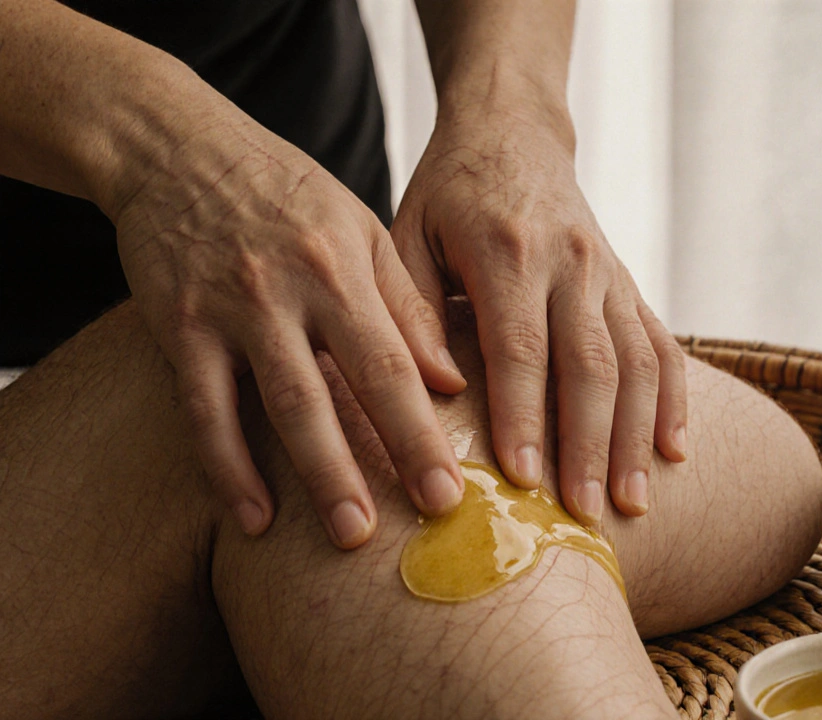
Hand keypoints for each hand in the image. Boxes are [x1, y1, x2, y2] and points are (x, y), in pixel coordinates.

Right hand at [109, 111, 466, 547]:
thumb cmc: (287, 195)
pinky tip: (252, 519)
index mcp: (346, 268)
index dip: (425, 428)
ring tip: (347, 536)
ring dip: (316, 474)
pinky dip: (226, 468)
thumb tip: (455, 381)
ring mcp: (231, 310)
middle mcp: (292, 291)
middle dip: (385, 460)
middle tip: (422, 521)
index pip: (396, 362)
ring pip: (280, 405)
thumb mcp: (361, 232)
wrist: (178, 147)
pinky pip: (203, 410)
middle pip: (344, 389)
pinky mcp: (177, 326)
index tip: (454, 488)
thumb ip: (407, 305)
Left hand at [391, 100, 687, 525]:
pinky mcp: (630, 283)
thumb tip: (436, 394)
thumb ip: (413, 311)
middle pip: (590, 365)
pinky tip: (677, 452)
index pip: (521, 347)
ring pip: (635, 362)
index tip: (523, 482)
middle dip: (590, 445)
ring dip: (637, 437)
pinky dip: (675, 399)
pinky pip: (662, 344)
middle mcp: (571, 261)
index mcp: (507, 249)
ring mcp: (609, 272)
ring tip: (634, 505)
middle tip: (584, 515)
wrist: (513, 132)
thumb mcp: (406, 236)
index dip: (525, 417)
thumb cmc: (446, 195)